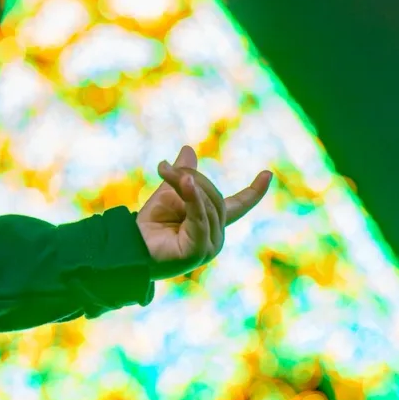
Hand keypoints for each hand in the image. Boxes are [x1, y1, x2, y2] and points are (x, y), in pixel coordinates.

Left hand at [135, 145, 271, 273]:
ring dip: (183, 183)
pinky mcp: (199, 251)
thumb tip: (188, 149)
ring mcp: (210, 245)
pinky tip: (186, 183)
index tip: (268, 175)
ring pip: (207, 204)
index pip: (239, 205)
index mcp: (213, 222)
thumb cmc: (149, 226)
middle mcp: (216, 235)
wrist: (130, 247)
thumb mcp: (168, 194)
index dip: (254, 191)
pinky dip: (193, 199)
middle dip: (189, 176)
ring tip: (163, 170)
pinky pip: (200, 218)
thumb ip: (182, 175)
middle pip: (216, 196)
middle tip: (163, 167)